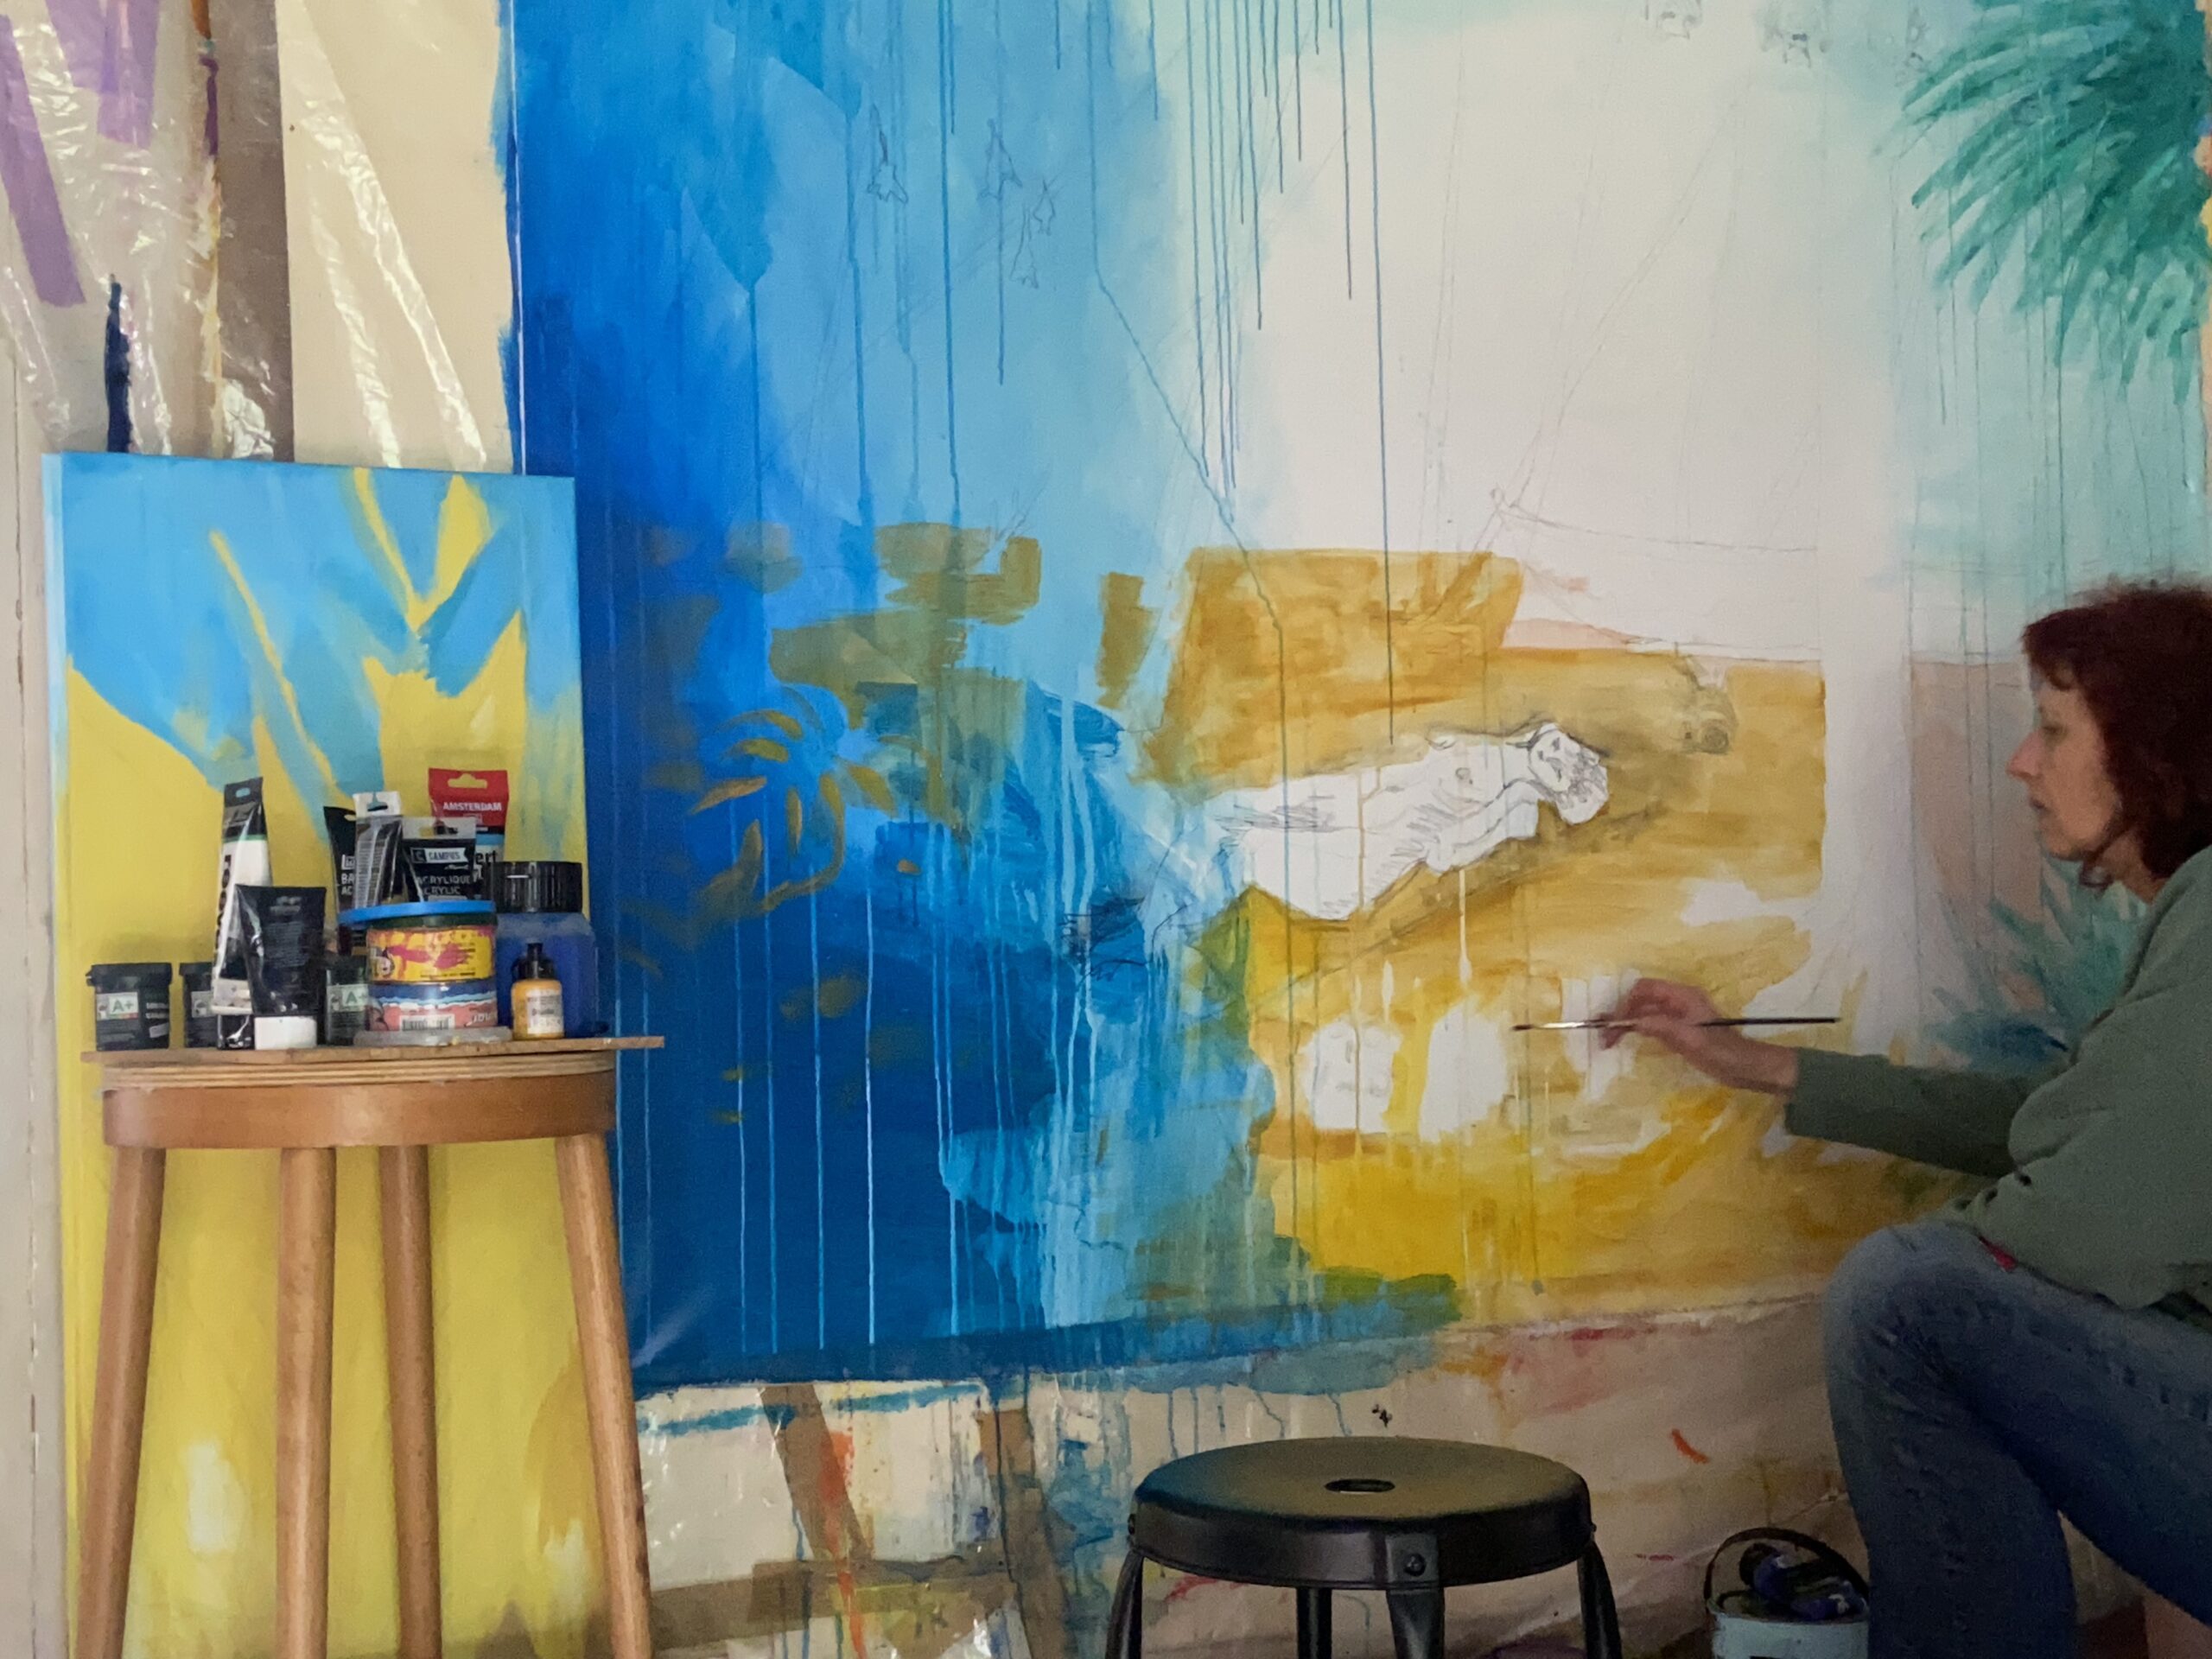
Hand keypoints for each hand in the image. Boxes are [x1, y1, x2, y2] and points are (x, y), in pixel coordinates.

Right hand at [1599, 979, 1799, 1095]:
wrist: (1745, 1068)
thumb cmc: (1721, 1052)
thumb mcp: (1690, 1040)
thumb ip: (1661, 1027)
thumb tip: (1631, 1021)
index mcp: (1682, 996)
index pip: (1644, 990)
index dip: (1625, 1004)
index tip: (1614, 1026)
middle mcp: (1678, 1001)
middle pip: (1641, 999)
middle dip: (1620, 1014)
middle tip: (1603, 1036)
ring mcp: (1678, 1015)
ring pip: (1643, 1012)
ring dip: (1625, 1023)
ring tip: (1608, 1040)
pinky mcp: (1678, 1030)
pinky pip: (1650, 1024)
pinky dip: (1635, 1030)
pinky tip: (1626, 1041)